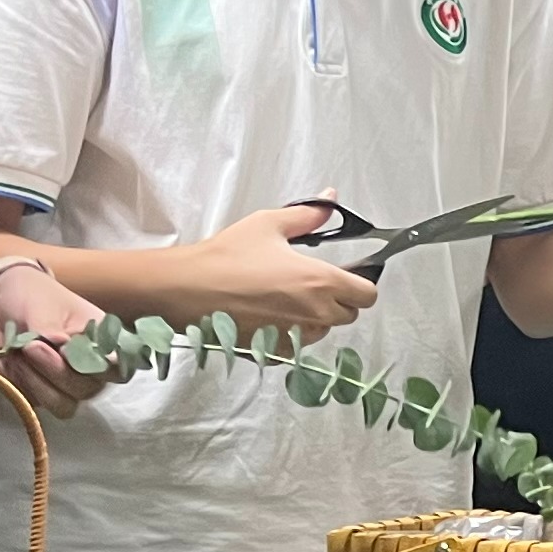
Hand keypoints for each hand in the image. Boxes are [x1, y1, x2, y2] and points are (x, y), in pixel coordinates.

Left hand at [0, 257, 102, 414]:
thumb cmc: (32, 296)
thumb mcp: (42, 306)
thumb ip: (52, 329)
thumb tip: (61, 346)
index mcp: (101, 343)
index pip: (119, 368)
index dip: (102, 369)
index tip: (69, 351)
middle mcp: (90, 369)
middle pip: (88, 390)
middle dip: (57, 371)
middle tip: (31, 345)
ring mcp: (65, 385)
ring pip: (64, 404)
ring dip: (38, 383)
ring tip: (17, 353)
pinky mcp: (39, 393)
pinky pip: (35, 403)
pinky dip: (20, 384)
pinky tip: (10, 360)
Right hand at [190, 205, 383, 338]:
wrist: (185, 289)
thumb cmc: (225, 257)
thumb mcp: (269, 225)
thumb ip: (308, 215)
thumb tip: (330, 199)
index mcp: (319, 282)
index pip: (367, 295)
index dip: (360, 283)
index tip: (347, 275)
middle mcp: (314, 314)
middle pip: (348, 314)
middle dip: (338, 300)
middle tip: (312, 283)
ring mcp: (295, 336)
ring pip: (323, 331)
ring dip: (315, 317)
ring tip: (286, 297)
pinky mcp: (276, 351)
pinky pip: (298, 345)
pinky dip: (292, 332)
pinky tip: (270, 314)